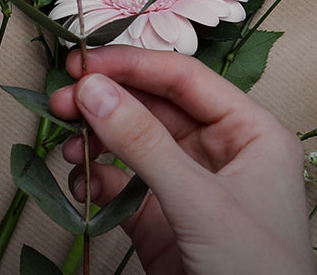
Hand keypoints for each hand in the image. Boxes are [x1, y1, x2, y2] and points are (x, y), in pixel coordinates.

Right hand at [48, 46, 313, 274]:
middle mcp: (220, 153)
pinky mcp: (162, 221)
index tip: (81, 62)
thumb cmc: (256, 269)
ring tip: (68, 147)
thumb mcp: (200, 200)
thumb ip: (143, 143)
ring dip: (96, 141)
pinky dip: (96, 180)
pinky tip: (80, 183)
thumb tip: (93, 90)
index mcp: (251, 133)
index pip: (184, 80)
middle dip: (106, 102)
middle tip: (60, 101)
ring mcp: (189, 187)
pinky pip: (122, 186)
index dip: (132, 66)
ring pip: (132, 145)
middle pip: (153, 107)